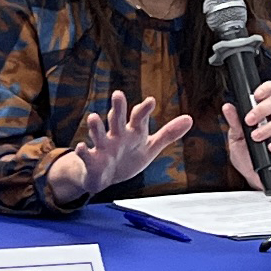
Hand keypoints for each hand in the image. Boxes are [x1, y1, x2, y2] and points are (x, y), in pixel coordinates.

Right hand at [47, 90, 192, 203]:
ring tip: (93, 117)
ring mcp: (102, 147)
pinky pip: (86, 155)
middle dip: (117, 108)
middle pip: (116, 119)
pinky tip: (80, 147)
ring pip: (98, 134)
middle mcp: (116, 136)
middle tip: (118, 94)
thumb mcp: (150, 146)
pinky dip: (83, 151)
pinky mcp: (92, 160)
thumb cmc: (128, 157)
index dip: (144, 110)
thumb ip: (168, 133)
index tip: (151, 101)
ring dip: (95, 127)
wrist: (105, 176)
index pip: (138, 118)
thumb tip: (190, 119)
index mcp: (131, 132)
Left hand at [222, 79, 270, 190]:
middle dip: (262, 109)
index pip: (270, 93)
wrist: (254, 176)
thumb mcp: (236, 137)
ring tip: (256, 137)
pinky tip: (270, 147)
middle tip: (249, 120)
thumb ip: (234, 122)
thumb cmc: (247, 156)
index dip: (266, 89)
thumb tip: (228, 107)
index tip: (255, 95)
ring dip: (268, 128)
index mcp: (264, 113)